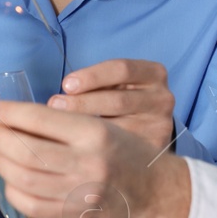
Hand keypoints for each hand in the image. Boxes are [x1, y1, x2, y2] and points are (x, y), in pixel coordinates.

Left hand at [0, 100, 193, 217]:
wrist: (154, 190)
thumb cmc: (124, 151)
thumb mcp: (101, 125)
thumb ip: (62, 122)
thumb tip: (14, 117)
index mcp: (94, 132)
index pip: (39, 119)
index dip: (9, 113)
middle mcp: (87, 162)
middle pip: (25, 150)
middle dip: (1, 139)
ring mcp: (80, 192)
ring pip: (23, 179)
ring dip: (2, 164)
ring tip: (0, 154)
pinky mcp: (75, 215)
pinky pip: (31, 205)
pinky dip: (13, 191)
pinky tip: (11, 179)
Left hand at [49, 59, 174, 149]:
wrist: (151, 131)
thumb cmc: (122, 100)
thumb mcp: (117, 84)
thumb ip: (97, 84)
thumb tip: (59, 94)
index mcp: (153, 73)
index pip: (122, 69)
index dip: (92, 76)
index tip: (66, 84)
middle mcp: (162, 98)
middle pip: (118, 99)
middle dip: (82, 102)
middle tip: (55, 105)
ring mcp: (160, 125)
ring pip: (118, 126)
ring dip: (84, 126)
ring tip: (59, 126)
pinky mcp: (154, 148)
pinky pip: (120, 148)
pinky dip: (95, 145)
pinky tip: (75, 145)